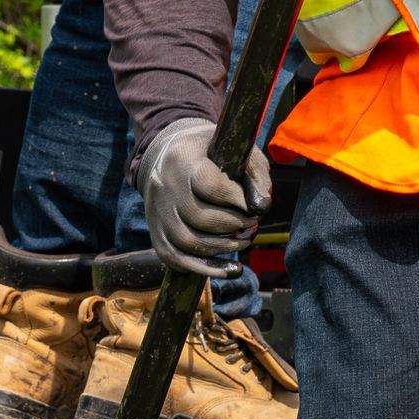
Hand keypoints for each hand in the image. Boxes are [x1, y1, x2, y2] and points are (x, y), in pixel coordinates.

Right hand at [131, 119, 272, 276]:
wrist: (168, 156)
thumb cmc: (210, 152)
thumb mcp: (234, 149)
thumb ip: (253, 173)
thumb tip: (262, 206)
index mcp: (183, 157)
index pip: (209, 185)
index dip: (237, 200)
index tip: (254, 206)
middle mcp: (163, 185)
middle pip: (199, 217)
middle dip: (233, 225)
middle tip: (252, 225)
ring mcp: (156, 212)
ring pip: (187, 241)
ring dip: (223, 248)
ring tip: (244, 241)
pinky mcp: (156, 234)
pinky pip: (178, 260)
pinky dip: (208, 268)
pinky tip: (232, 269)